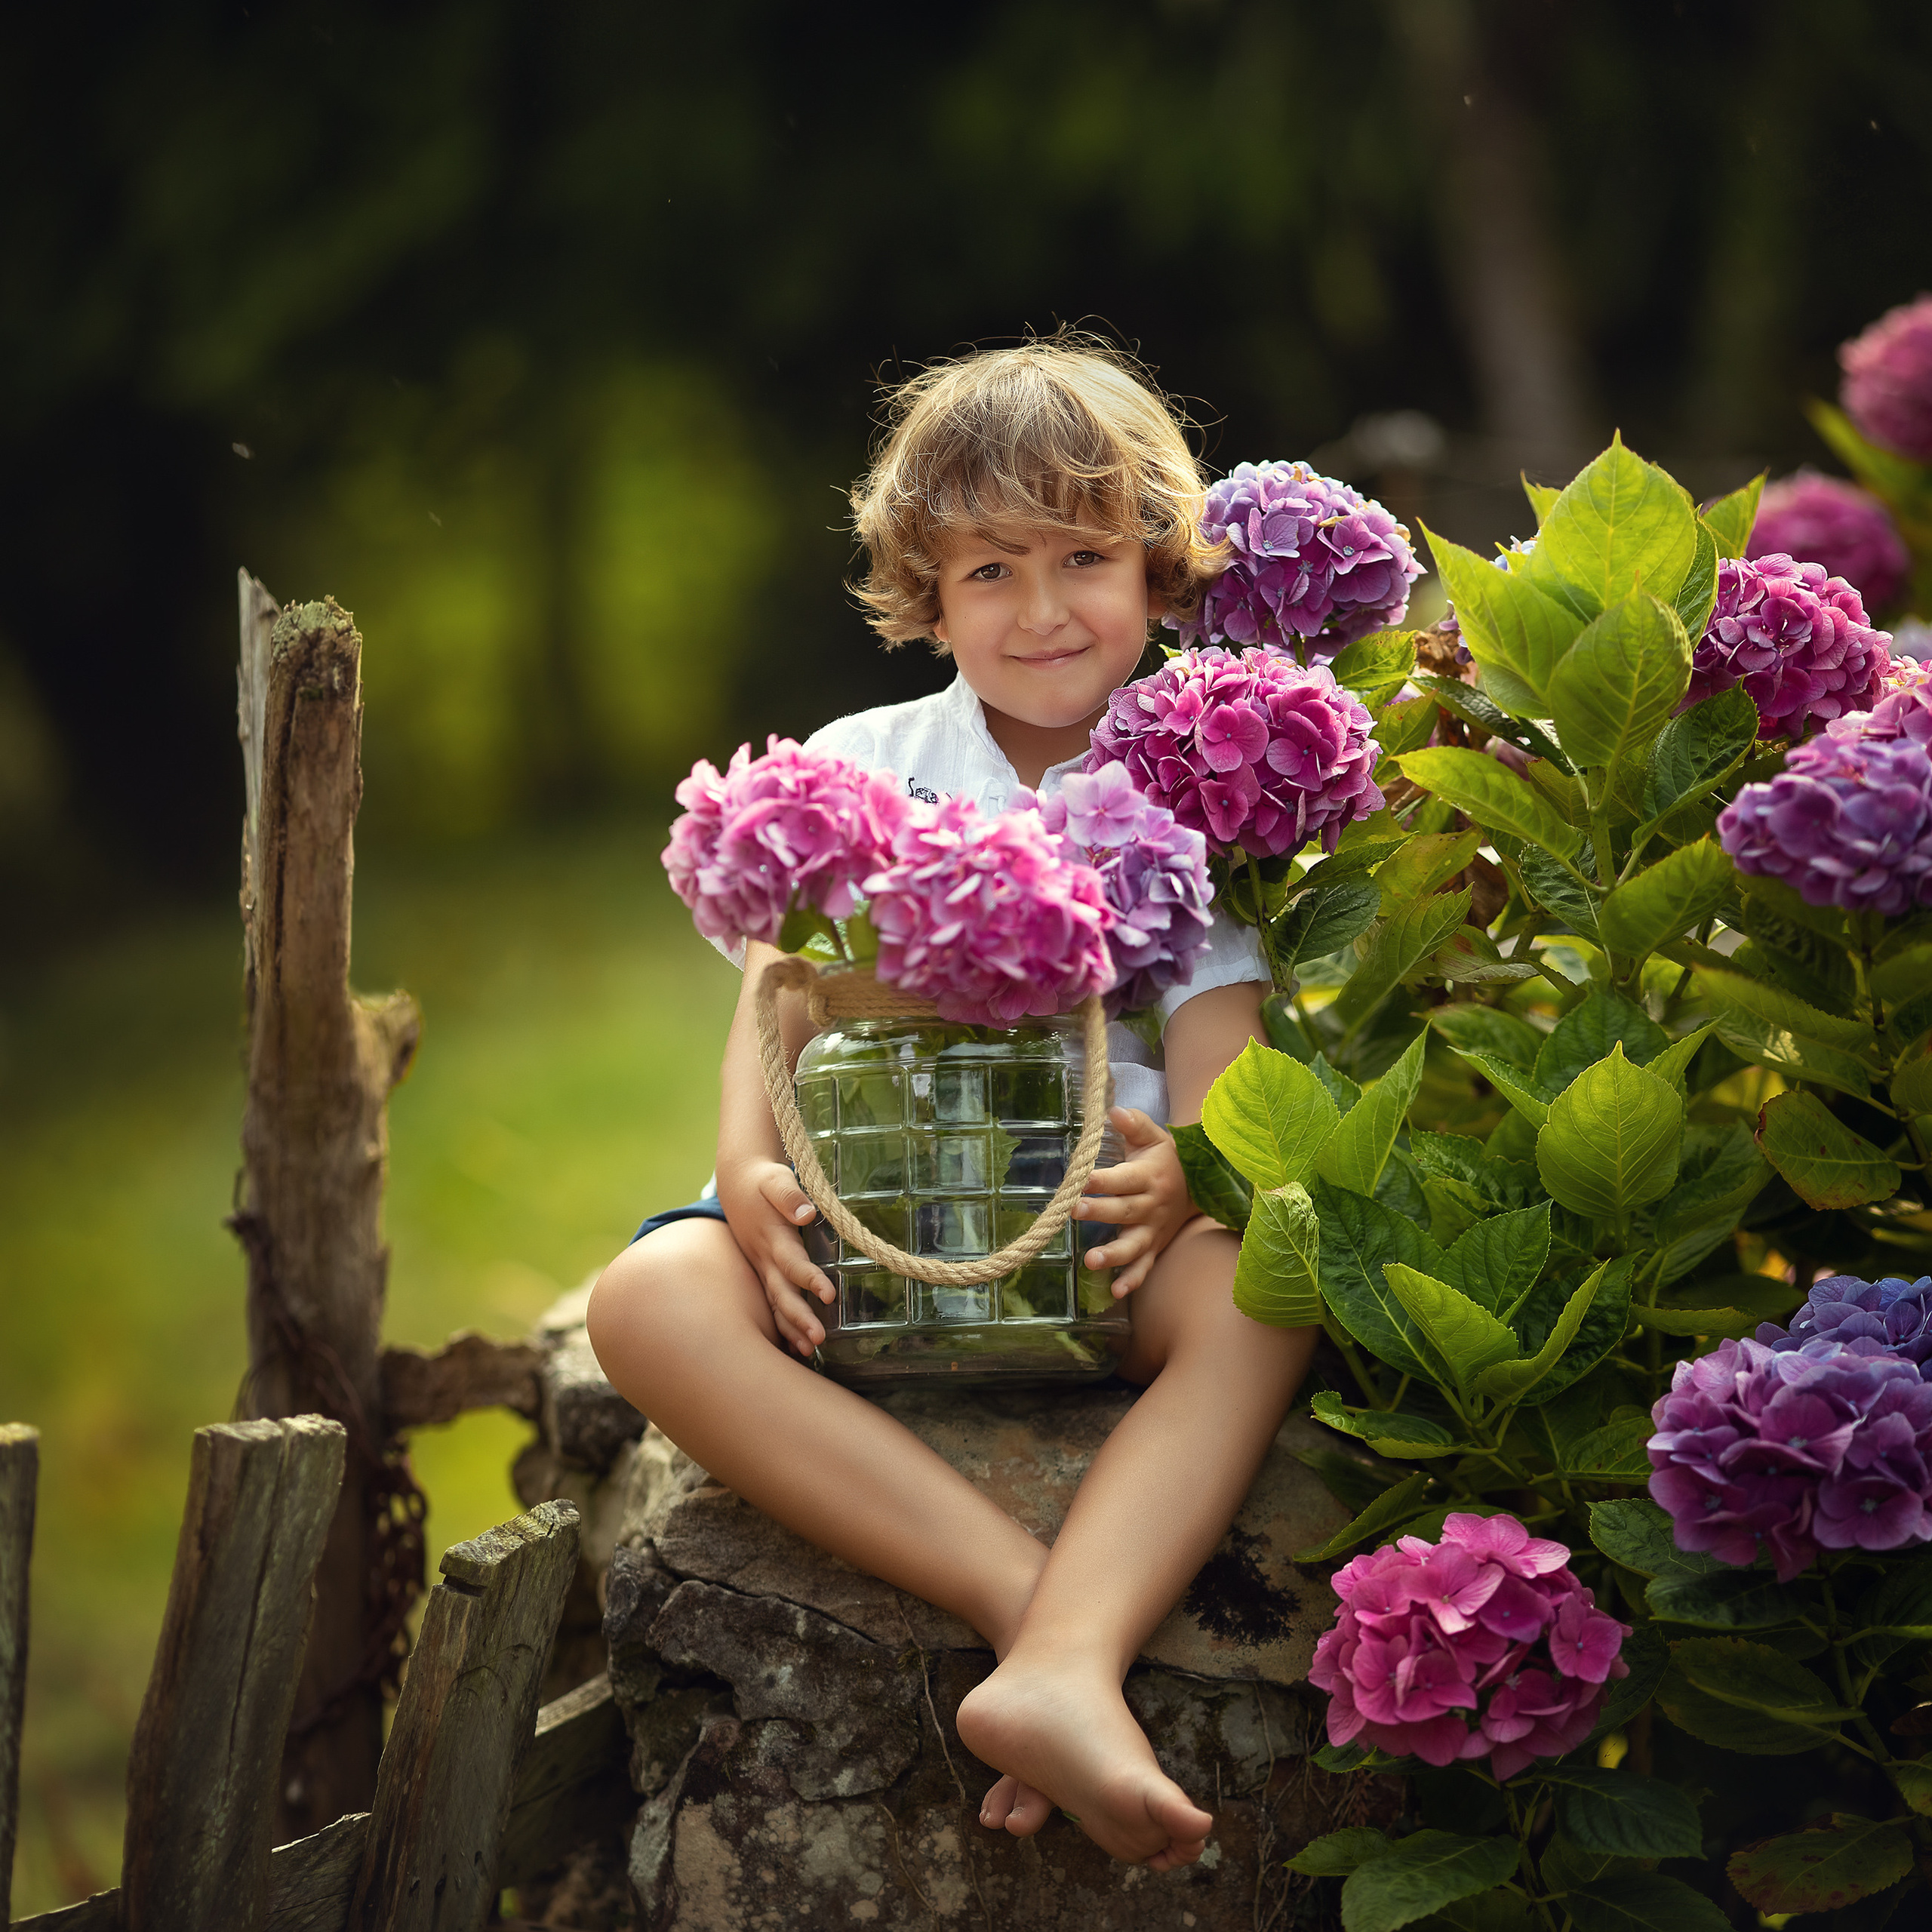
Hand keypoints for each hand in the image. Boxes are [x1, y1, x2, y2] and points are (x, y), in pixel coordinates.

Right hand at [716, 1157, 835, 1357]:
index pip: (792, 1263)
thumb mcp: (775, 1179)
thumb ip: (789, 1195)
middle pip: (782, 1294)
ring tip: (811, 1352)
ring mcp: (762, 1268)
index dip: (810, 1279)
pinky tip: (796, 1346)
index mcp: (772, 1238)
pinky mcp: (763, 1272)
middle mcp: (765, 1259)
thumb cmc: (762, 1180)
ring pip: (775, 1304)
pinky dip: (783, 1326)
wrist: (737, 1183)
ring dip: (791, 1329)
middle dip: (799, 1319)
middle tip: (819, 1341)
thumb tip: (807, 1214)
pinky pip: (773, 1303)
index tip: (829, 1295)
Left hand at [1071, 1108, 1195, 1296]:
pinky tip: (1116, 1292)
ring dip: (1114, 1255)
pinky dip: (1133, 1279)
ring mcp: (1153, 1230)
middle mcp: (1150, 1205)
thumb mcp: (1154, 1136)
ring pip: (1134, 1244)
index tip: (1081, 1178)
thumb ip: (1134, 1124)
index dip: (1102, 1179)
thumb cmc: (1167, 1158)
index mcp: (1147, 1176)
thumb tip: (1113, 1111)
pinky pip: (1145, 1266)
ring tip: (1091, 1261)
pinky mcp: (1155, 1247)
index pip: (1123, 1178)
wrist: (1202, 1186)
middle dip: (1100, 1212)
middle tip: (1075, 1210)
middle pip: (1124, 1210)